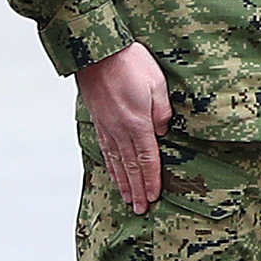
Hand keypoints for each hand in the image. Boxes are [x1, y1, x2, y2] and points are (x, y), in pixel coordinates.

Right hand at [78, 41, 173, 213]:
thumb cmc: (131, 63)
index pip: (147, 159)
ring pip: (116, 161)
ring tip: (127, 198)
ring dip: (123, 182)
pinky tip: (113, 172)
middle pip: (131, 166)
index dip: (151, 180)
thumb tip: (163, 133)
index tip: (154, 197)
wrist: (98, 51)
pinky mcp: (98, 120)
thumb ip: (162, 112)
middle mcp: (119, 130)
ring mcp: (106, 126)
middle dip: (137, 189)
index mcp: (137, 123)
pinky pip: (105, 149)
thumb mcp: (158, 84)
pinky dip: (110, 165)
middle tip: (140, 209)